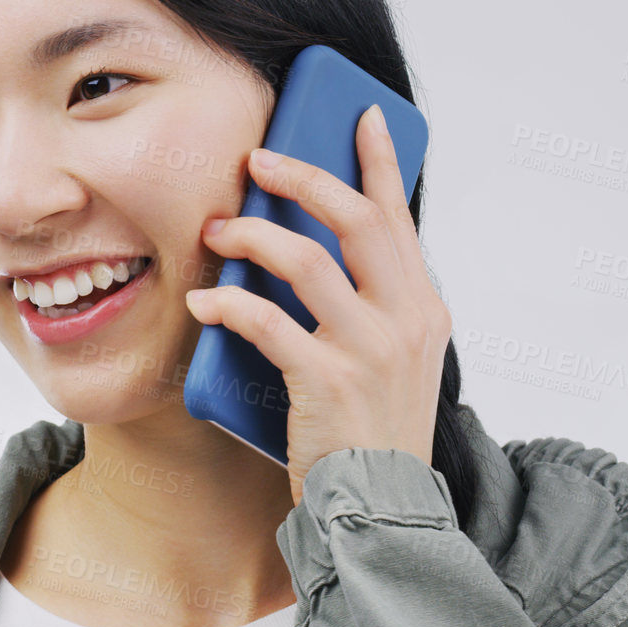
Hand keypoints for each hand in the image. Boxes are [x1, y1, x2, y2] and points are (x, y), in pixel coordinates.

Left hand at [184, 105, 451, 506]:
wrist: (380, 511)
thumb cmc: (371, 435)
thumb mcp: (393, 363)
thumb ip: (370, 309)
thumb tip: (316, 252)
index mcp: (423, 309)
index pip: (399, 218)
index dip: (379, 162)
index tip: (359, 115)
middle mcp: (406, 320)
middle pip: (356, 220)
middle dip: (304, 178)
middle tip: (260, 159)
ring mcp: (370, 349)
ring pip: (306, 260)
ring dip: (252, 235)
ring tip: (218, 228)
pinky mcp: (327, 381)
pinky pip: (267, 320)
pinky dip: (229, 302)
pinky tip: (204, 298)